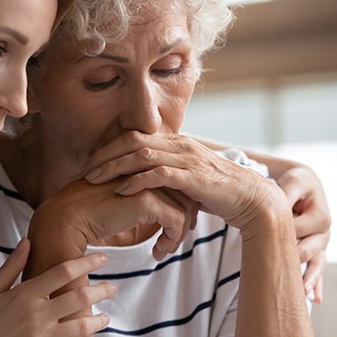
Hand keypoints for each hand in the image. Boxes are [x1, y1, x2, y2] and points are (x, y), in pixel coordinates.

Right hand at [0, 238, 115, 336]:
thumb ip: (11, 267)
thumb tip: (27, 241)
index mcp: (25, 295)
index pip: (64, 271)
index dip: (88, 262)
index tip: (103, 258)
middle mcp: (36, 316)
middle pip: (79, 297)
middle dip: (102, 290)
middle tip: (114, 287)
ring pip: (81, 326)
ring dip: (99, 320)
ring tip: (107, 316)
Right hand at [31, 178, 196, 261]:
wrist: (66, 219)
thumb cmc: (88, 212)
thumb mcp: (119, 199)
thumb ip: (136, 197)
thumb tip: (153, 208)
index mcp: (141, 166)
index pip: (175, 183)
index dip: (180, 205)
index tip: (175, 227)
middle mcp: (147, 170)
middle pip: (185, 194)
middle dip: (185, 220)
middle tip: (174, 240)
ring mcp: (147, 184)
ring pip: (184, 208)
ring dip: (178, 234)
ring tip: (164, 250)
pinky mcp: (145, 201)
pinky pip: (175, 221)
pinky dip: (171, 240)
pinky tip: (158, 252)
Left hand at [82, 131, 287, 236]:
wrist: (251, 200)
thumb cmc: (219, 193)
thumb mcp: (188, 179)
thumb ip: (168, 175)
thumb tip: (146, 182)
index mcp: (177, 143)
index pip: (135, 137)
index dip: (110, 148)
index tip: (91, 163)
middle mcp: (180, 145)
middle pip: (133, 141)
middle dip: (105, 155)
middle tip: (85, 171)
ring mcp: (188, 159)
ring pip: (142, 155)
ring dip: (115, 167)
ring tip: (94, 179)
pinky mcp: (194, 177)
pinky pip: (159, 174)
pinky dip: (138, 180)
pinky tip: (122, 190)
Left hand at [276, 165, 330, 302]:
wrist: (305, 185)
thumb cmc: (297, 183)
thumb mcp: (294, 183)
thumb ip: (287, 195)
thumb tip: (276, 209)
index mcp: (321, 216)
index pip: (300, 229)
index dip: (283, 232)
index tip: (264, 236)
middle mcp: (324, 233)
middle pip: (309, 250)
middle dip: (295, 260)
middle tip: (279, 270)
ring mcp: (320, 245)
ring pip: (317, 264)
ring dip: (310, 279)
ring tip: (303, 293)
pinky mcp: (315, 252)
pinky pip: (318, 271)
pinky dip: (318, 285)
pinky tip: (315, 299)